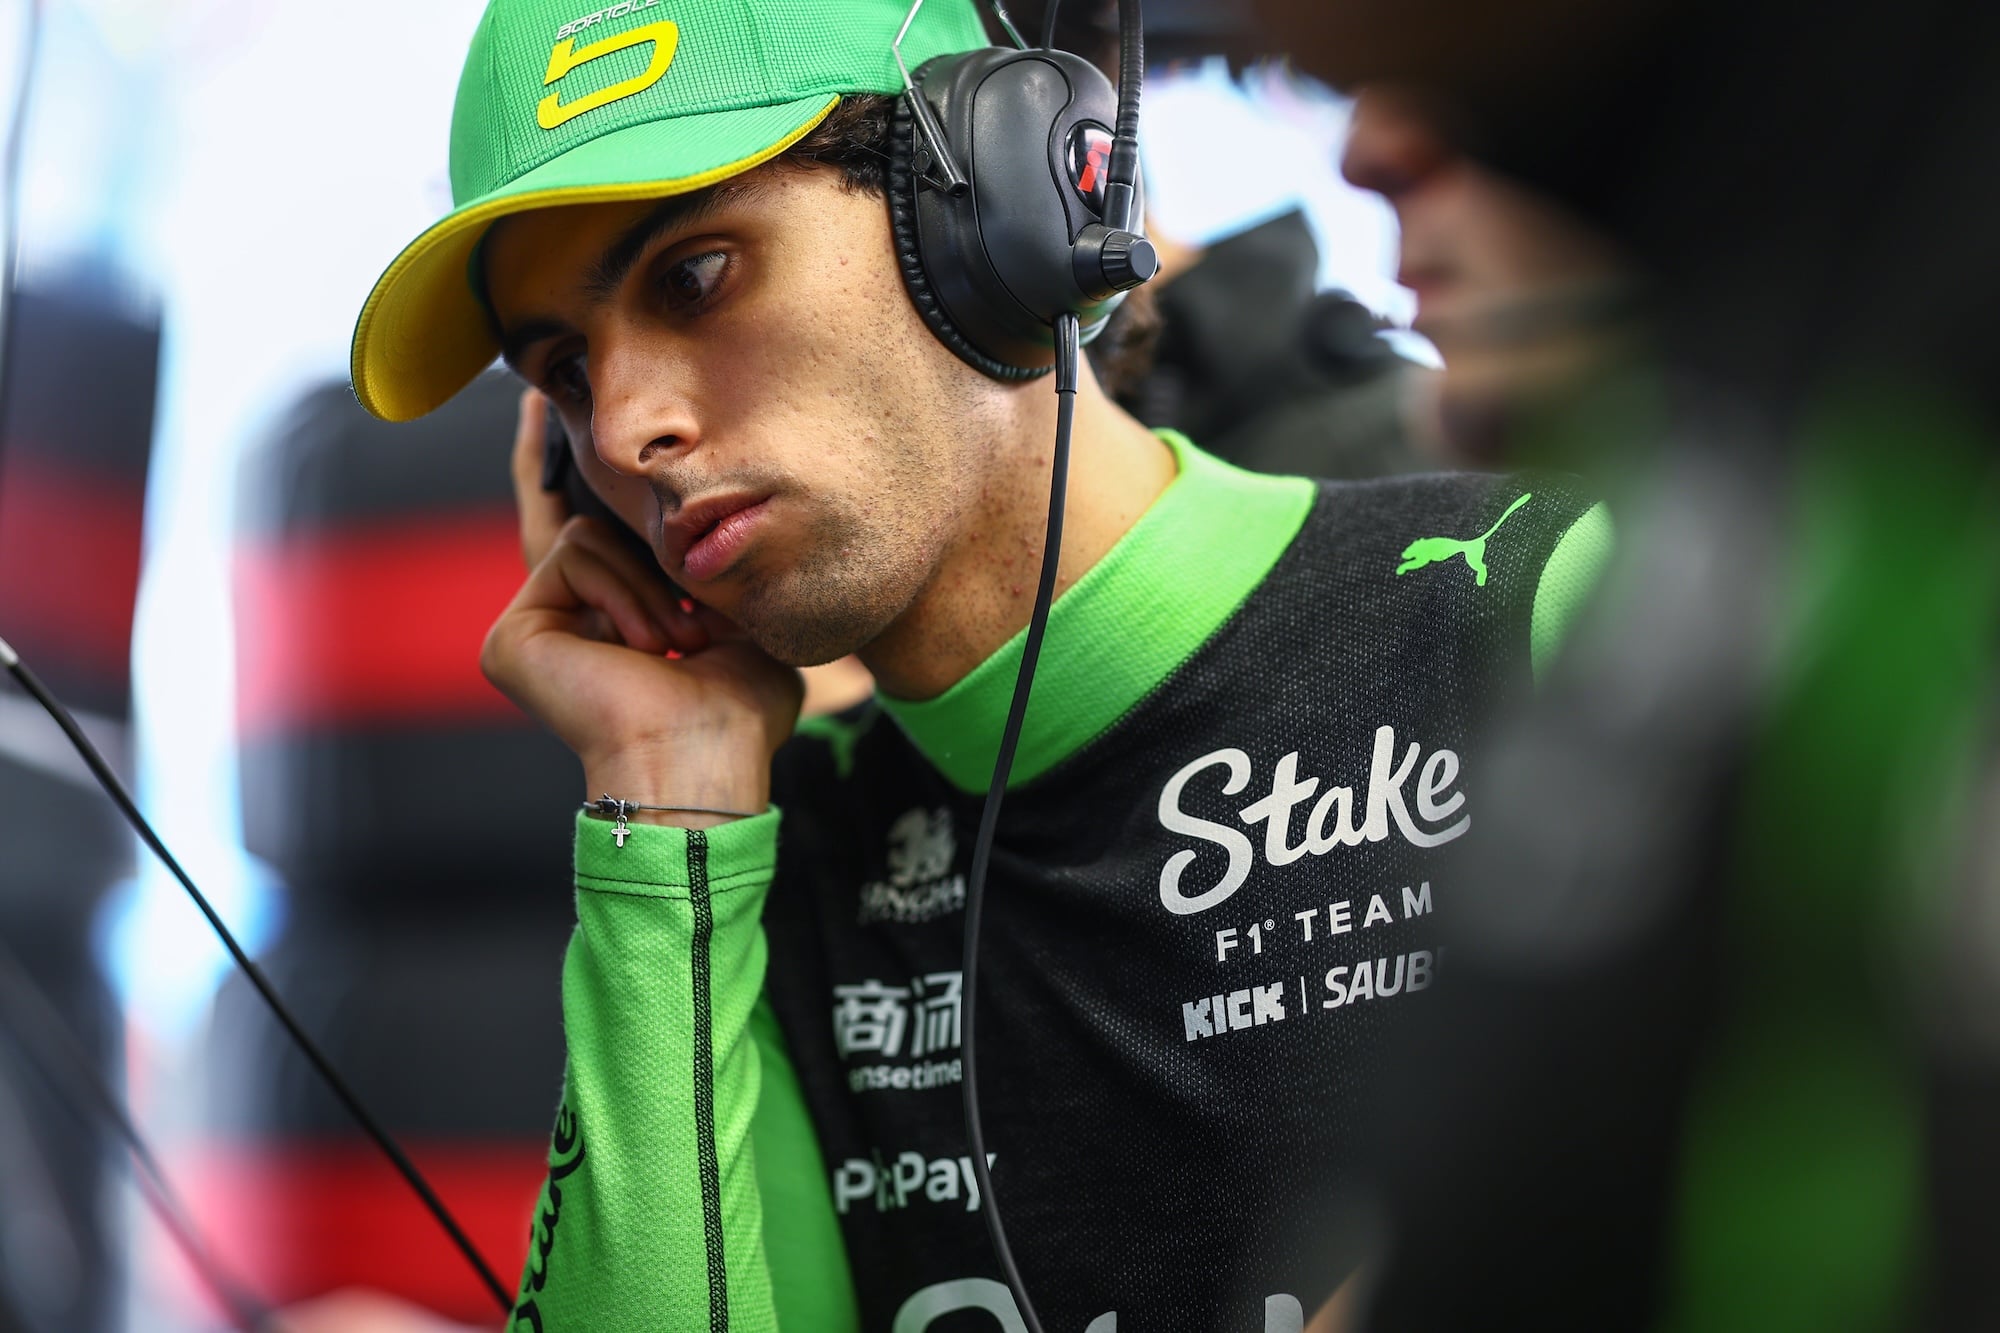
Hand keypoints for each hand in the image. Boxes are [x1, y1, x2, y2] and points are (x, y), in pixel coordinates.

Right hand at [482, 390, 802, 824]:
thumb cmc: (737, 711)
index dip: (575, 480)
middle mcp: (568, 625)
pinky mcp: (512, 635)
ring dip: (649, 585)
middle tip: (544, 406)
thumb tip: (717, 521)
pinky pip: (573, 551)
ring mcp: (536, 628)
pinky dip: (622, 592)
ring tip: (676, 643)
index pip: (596, 545)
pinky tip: (643, 646)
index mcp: (618, 626)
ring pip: (589, 534)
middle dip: (546, 452)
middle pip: (551, 516)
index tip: (553, 413)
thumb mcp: (747, 623)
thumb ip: (723, 573)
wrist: (703, 754)